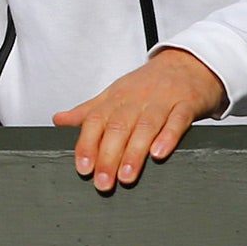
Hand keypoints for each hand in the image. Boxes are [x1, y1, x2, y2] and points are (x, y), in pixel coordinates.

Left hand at [53, 48, 224, 192]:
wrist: (187, 63)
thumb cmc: (148, 84)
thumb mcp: (115, 94)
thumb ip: (89, 111)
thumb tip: (59, 120)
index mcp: (116, 98)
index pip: (95, 121)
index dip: (87, 144)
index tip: (82, 168)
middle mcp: (136, 99)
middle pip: (118, 127)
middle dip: (108, 156)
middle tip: (102, 182)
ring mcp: (161, 101)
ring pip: (145, 127)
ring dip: (134, 152)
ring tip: (125, 176)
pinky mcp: (186, 104)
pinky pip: (177, 120)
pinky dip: (167, 137)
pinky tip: (158, 154)